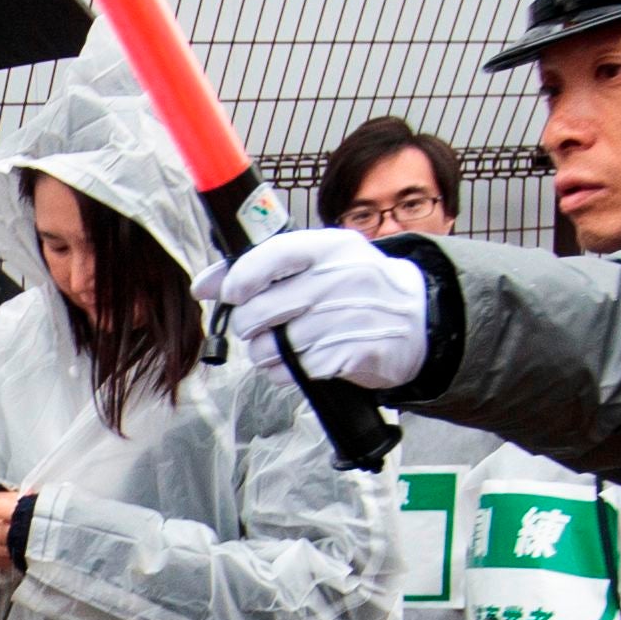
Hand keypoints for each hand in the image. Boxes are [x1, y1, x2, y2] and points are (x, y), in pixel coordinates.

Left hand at [201, 226, 433, 390]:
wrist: (418, 318)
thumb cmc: (356, 286)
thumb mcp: (319, 262)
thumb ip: (260, 267)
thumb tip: (203, 285)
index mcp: (330, 247)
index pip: (271, 256)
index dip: (240, 278)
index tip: (231, 293)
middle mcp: (341, 279)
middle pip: (260, 310)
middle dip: (248, 324)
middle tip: (260, 325)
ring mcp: (349, 318)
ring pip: (271, 346)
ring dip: (265, 352)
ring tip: (282, 343)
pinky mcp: (353, 355)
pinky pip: (293, 371)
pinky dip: (284, 372)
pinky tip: (298, 361)